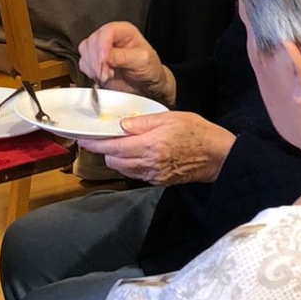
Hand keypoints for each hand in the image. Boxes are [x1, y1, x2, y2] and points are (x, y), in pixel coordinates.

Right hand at [77, 21, 174, 105]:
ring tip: (106, 76)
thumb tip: (104, 56)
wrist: (146, 86)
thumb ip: (123, 57)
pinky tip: (101, 77)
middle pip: (93, 40)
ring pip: (85, 50)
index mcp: (123, 31)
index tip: (103, 60)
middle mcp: (110, 37)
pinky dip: (89, 72)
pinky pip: (83, 63)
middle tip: (106, 72)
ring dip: (92, 66)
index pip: (108, 30)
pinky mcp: (94, 62)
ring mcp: (100, 49)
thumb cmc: (149, 69)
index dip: (103, 44)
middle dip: (96, 59)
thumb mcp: (142, 61)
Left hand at [86, 111, 234, 186]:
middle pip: (114, 161)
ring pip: (123, 169)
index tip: (83, 140)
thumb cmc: (196, 131)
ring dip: (116, 158)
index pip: (113, 147)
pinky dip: (129, 165)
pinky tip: (135, 154)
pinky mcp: (159, 181)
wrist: (217, 156)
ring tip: (118, 145)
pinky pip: (136, 175)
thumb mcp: (169, 118)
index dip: (95, 144)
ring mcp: (154, 175)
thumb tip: (121, 126)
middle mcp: (149, 164)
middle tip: (102, 138)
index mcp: (150, 146)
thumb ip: (142, 122)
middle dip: (104, 150)